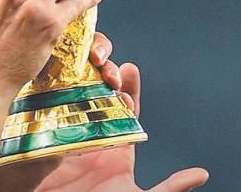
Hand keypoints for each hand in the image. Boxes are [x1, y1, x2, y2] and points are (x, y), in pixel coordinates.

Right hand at [27, 63, 208, 191]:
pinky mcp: (41, 135)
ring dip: (76, 76)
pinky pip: (41, 105)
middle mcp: (89, 138)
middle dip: (101, 75)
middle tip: (103, 63)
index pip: (125, 111)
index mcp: (114, 150)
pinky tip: (49, 73)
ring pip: (69, 95)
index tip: (130, 67)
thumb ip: (167, 188)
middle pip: (95, 96)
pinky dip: (45, 88)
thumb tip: (200, 174)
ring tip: (82, 61)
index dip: (129, 88)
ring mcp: (64, 134)